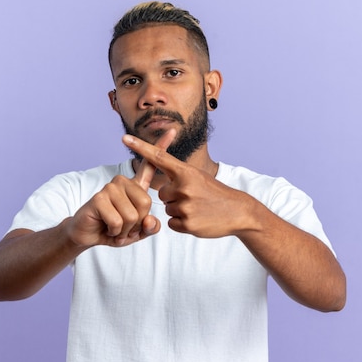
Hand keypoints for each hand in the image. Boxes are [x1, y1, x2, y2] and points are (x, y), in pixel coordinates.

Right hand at [66, 131, 176, 247]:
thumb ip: (150, 227)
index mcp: (135, 186)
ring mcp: (110, 187)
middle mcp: (123, 182)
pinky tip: (107, 228)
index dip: (160, 148)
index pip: (150, 165)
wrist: (88, 235)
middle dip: (137, 224)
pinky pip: (118, 221)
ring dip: (125, 230)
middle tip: (124, 227)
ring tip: (114, 228)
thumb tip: (150, 220)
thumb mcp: (138, 231)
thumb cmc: (114, 230)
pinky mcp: (99, 198)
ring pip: (132, 215)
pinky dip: (115, 232)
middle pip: (146, 203)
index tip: (172, 131)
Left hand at [122, 134, 251, 237]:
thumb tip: (159, 177)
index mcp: (186, 172)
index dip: (140, 147)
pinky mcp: (188, 224)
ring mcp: (186, 206)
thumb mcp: (198, 176)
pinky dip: (181, 223)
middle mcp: (184, 187)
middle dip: (174, 197)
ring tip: (198, 208)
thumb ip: (178, 175)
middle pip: (162, 193)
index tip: (124, 138)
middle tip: (194, 198)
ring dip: (179, 210)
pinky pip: (172, 223)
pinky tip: (197, 219)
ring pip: (167, 209)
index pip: (158, 157)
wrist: (238, 211)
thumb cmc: (215, 192)